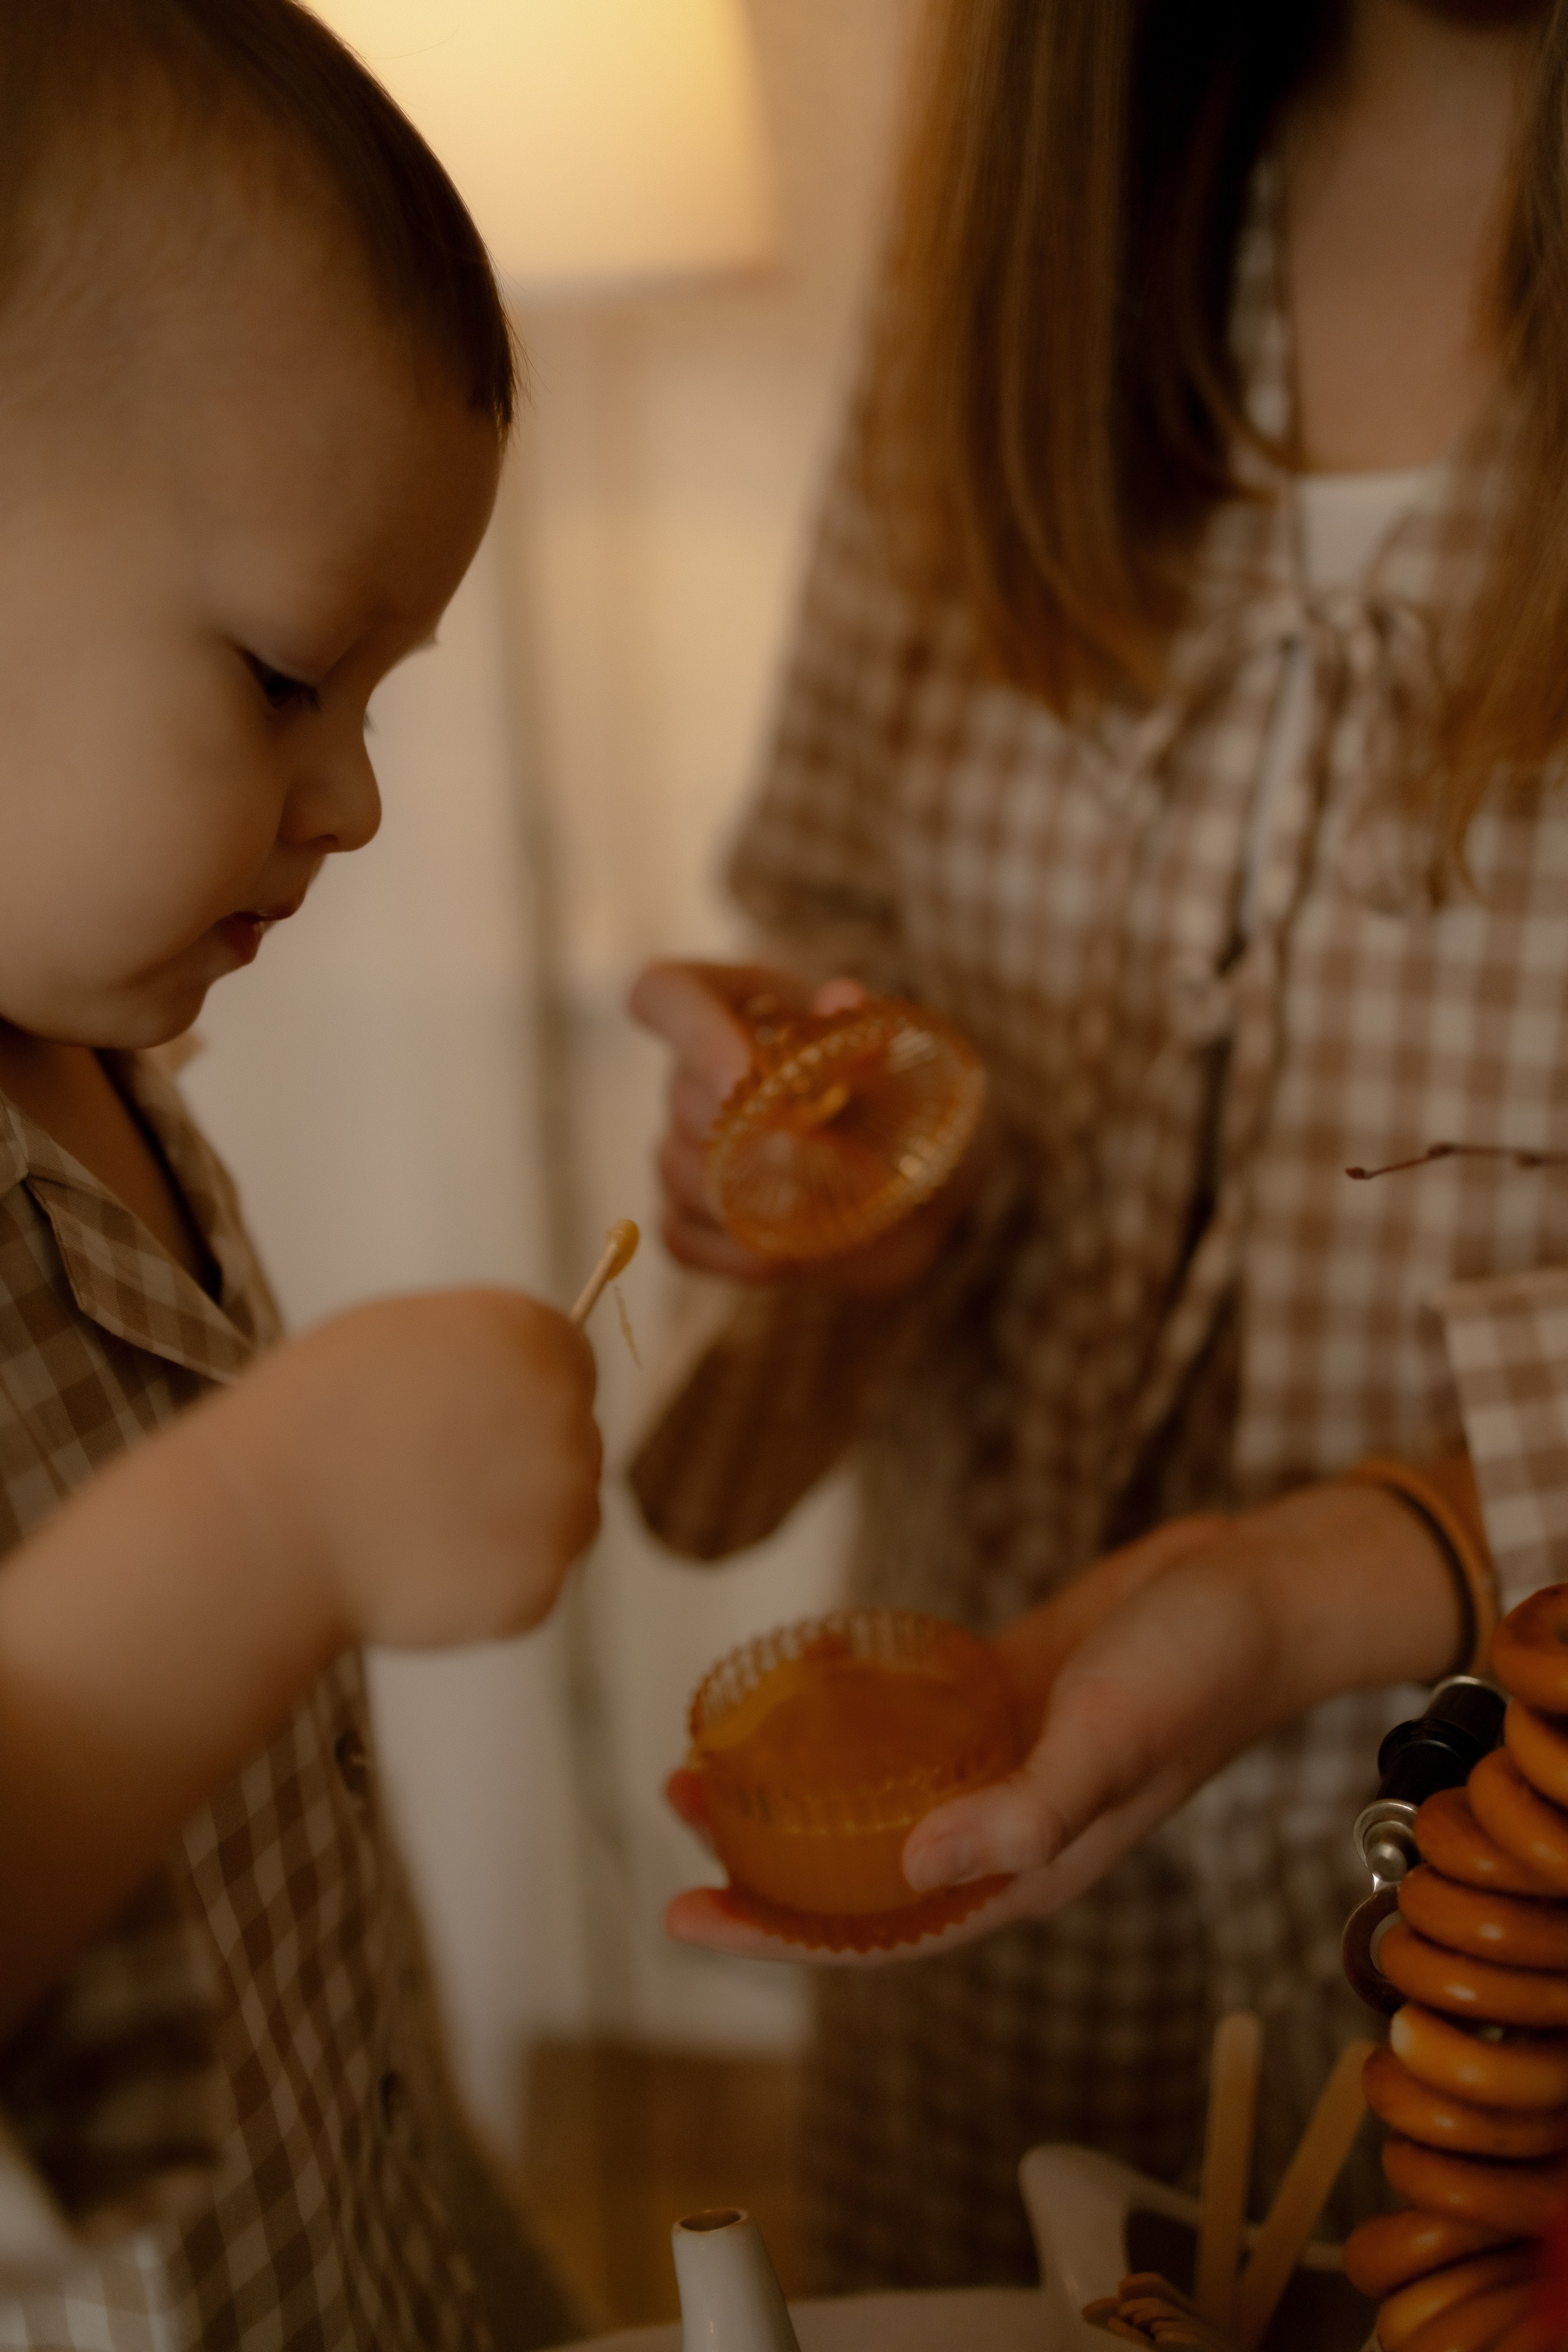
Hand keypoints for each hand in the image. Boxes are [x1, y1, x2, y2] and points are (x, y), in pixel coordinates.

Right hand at [200, 1289, 601, 1653]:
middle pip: (573, 1442)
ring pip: (565, 1516)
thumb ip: (481, 1349)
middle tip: (437, 1482)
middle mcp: (562, 1410)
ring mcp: (560, 1501)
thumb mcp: (400, 1334)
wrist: (265, 1523)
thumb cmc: (310, 1420)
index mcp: (526, 1333)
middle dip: (520, 1462)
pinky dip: (488, 1585)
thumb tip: (523, 1376)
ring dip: (514, 1525)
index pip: (570, 1363)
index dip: (522, 1397)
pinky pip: (533, 1581)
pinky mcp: (540, 1580)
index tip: (479, 1422)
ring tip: (423, 1526)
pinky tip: (422, 1568)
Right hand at [628, 958, 984, 1295]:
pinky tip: (785, 1255)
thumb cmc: (898, 1106)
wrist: (911, 1191)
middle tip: (820, 1163)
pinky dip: (733, 1253)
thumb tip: (841, 998)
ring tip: (819, 1210)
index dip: (691, 1034)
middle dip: (746, 1139)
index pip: (666, 993)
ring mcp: (680, 1144)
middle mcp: (693, 1070)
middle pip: (682, 1099)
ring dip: (744, 1199)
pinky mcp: (683, 1213)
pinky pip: (680, 1235)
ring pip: (677, 1171)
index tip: (742, 1079)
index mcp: (737, 1004)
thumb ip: (866, 1035)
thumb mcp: (900, 1061)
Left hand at [663, 1480, 1461, 1966]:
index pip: (882, 1927)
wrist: (1257, 1586)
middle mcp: (1004, 1826)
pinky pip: (907, 1718)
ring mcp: (1001, 1760)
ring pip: (875, 1793)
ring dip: (796, 1783)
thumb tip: (913, 1867)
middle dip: (766, 1859)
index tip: (686, 1915)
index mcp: (1027, 1867)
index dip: (780, 1935)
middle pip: (862, 1868)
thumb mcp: (1110, 1739)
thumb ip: (1024, 1810)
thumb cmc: (1199, 1669)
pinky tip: (798, 1671)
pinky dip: (850, 1706)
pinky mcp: (1004, 1695)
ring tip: (710, 1750)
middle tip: (676, 1808)